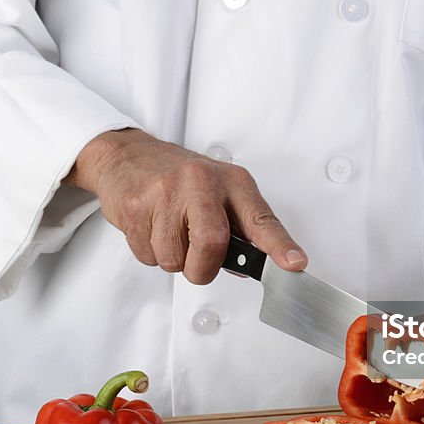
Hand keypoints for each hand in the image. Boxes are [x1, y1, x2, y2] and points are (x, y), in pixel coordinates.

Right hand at [66, 128, 306, 283]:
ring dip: (172, 259)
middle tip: (196, 260)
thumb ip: (238, 228)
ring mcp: (166, 193)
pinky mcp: (137, 207)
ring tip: (169, 230)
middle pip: (212, 245)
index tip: (295, 264)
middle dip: (202, 268)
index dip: (280, 246)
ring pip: (175, 259)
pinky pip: (148, 255)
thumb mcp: (219, 191)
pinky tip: (151, 226)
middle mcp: (202, 183)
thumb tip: (248, 267)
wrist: (128, 156)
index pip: (261, 220)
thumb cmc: (179, 179)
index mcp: (232, 182)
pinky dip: (150, 252)